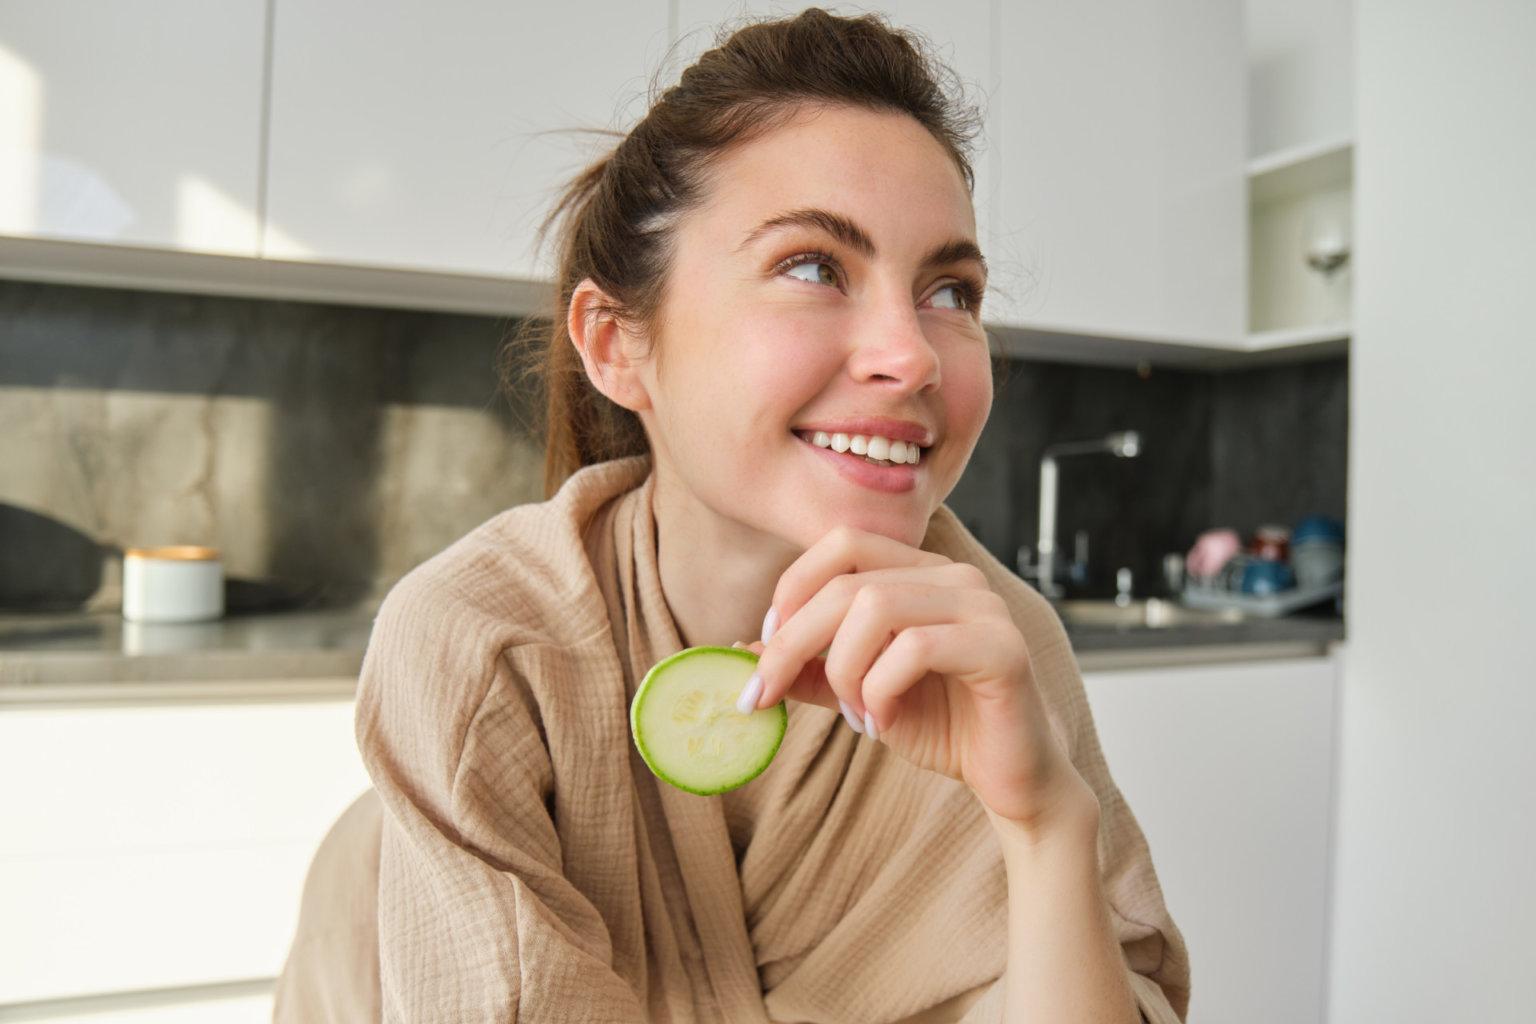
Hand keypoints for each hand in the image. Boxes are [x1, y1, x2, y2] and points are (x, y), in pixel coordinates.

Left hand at [745, 526, 1094, 832]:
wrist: (1013, 779)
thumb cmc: (943, 726)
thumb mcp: (858, 693)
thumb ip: (809, 668)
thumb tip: (742, 648)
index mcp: (922, 572)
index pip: (841, 543)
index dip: (792, 589)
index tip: (764, 648)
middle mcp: (956, 577)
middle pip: (848, 582)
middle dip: (792, 641)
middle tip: (766, 694)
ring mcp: (984, 607)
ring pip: (876, 607)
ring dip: (844, 670)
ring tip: (855, 715)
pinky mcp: (1003, 648)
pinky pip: (915, 648)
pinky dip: (881, 690)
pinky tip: (885, 724)